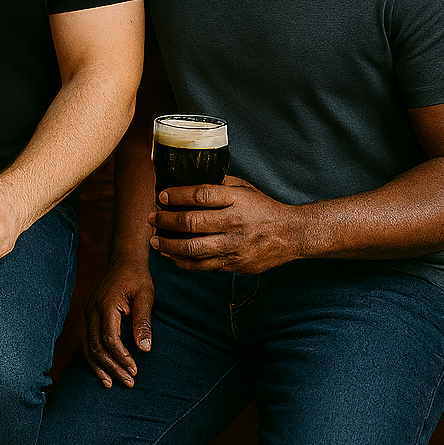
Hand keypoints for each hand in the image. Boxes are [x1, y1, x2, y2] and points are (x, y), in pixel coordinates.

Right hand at [81, 256, 154, 387]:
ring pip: (88, 347)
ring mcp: (86, 314)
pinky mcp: (87, 317)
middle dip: (112, 367)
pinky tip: (102, 372)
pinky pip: (86, 342)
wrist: (124, 262)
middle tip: (129, 382)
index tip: (135, 370)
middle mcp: (91, 310)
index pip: (109, 339)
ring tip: (113, 383)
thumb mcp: (145, 297)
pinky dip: (92, 359)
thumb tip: (144, 349)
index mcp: (105, 305)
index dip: (121, 358)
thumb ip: (143, 322)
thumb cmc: (137, 279)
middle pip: (96, 346)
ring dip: (100, 367)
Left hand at [151, 175, 306, 273]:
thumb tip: (187, 179)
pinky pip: (203, 265)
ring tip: (154, 240)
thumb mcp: (244, 189)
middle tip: (152, 218)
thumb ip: (218, 184)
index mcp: (236, 200)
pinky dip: (182, 261)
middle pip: (192, 223)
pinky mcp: (234, 264)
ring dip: (168, 244)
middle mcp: (234, 223)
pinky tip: (170, 255)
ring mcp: (234, 246)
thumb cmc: (263, 208)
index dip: (177, 195)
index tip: (161, 196)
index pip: (201, 195)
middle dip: (166, 221)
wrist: (291, 235)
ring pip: (193, 248)